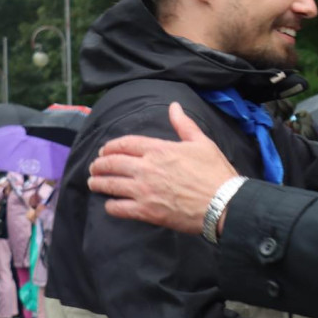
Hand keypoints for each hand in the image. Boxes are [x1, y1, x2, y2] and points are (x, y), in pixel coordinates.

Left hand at [87, 102, 238, 233]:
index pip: (125, 144)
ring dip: (98, 183)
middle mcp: (146, 168)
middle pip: (112, 163)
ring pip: (110, 184)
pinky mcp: (146, 212)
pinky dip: (110, 206)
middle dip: (99, 164)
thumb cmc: (215, 173)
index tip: (104, 150)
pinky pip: (118, 208)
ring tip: (94, 183)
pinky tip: (110, 205)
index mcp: (160, 149)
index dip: (111, 147)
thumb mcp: (202, 143)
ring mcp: (144, 191)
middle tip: (95, 167)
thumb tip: (174, 106)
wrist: (223, 203)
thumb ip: (184, 124)